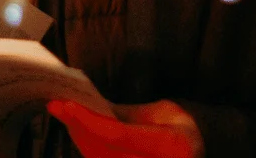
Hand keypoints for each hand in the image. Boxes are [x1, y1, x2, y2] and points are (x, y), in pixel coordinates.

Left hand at [45, 99, 203, 157]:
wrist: (199, 151)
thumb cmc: (182, 127)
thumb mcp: (162, 112)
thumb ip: (127, 114)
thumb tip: (90, 106)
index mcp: (168, 146)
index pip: (117, 135)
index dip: (88, 120)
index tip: (65, 104)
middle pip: (102, 150)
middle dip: (76, 127)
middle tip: (56, 105)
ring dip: (77, 136)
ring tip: (62, 113)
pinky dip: (86, 146)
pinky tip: (76, 128)